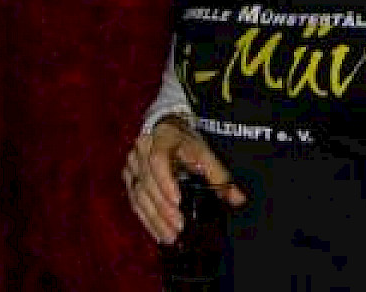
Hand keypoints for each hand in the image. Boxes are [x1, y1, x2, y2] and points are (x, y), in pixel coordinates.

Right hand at [123, 115, 245, 244]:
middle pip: (148, 182)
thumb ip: (219, 175)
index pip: (158, 160)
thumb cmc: (185, 142)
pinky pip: (134, 201)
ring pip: (139, 194)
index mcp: (162, 139)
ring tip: (170, 236)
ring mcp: (132, 164)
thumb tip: (237, 198)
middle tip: (178, 227)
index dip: (165, 181)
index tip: (177, 201)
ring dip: (155, 219)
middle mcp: (142, 151)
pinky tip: (158, 233)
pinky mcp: (129, 177)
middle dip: (163, 209)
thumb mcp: (204, 151)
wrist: (165, 128)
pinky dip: (146, 219)